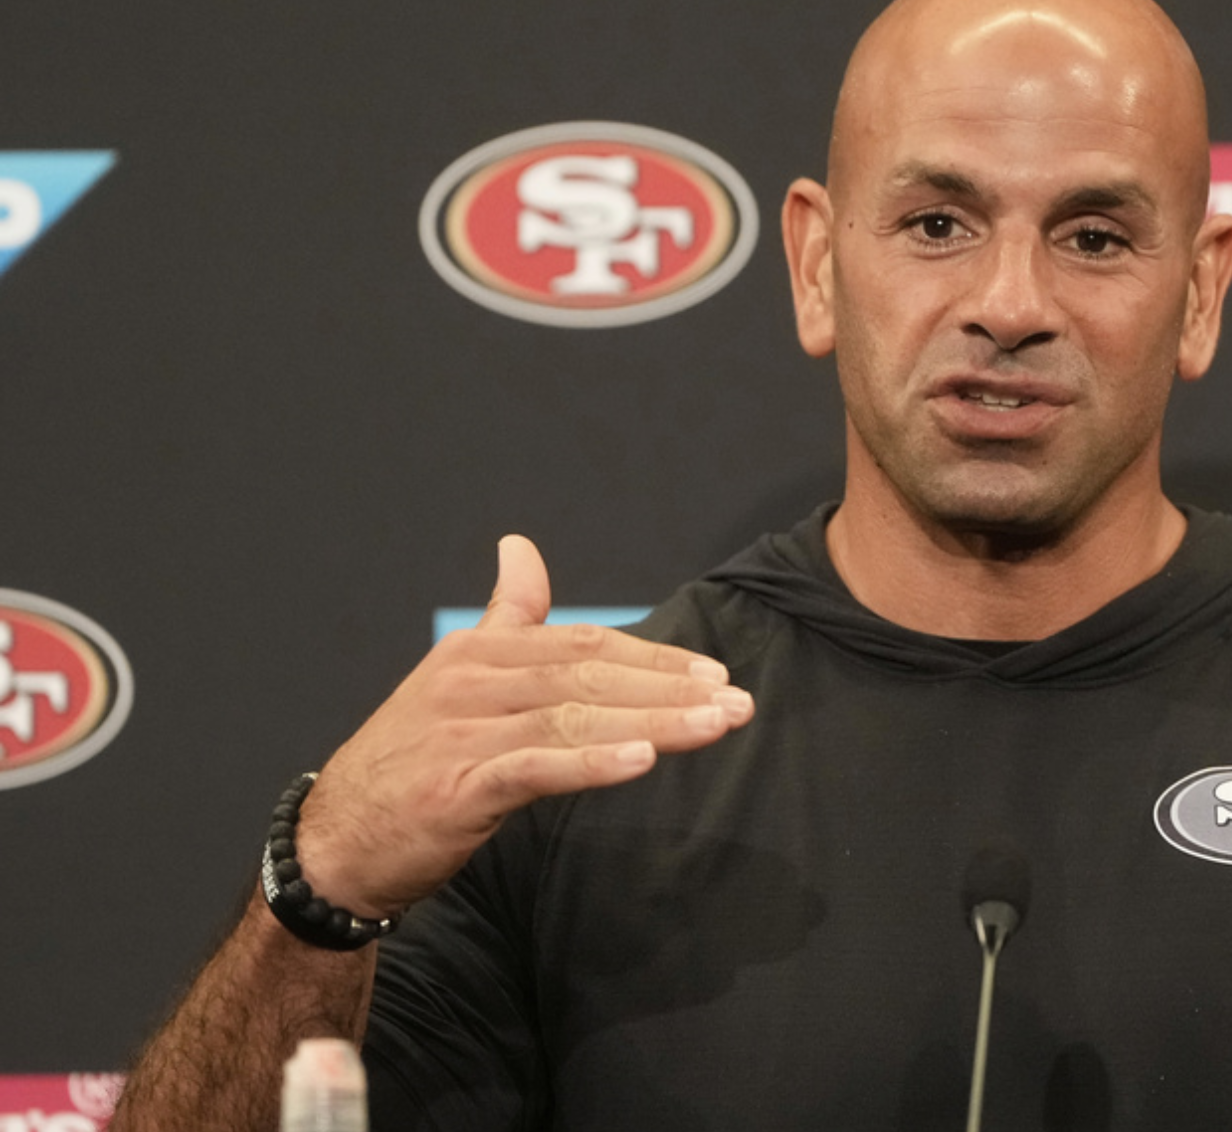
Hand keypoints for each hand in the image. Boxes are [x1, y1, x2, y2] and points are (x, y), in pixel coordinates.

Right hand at [292, 535, 752, 918]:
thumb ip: (505, 616)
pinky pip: (537, 767)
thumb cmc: (412, 761)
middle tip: (736, 702)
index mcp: (479, 650)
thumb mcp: (459, 679)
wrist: (336, 843)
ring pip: (576, 717)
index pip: (585, 643)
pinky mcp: (457, 787)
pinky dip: (593, 761)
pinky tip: (642, 760)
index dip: (655, 658)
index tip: (714, 674)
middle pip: (591, 675)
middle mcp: (471, 680)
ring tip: (714, 726)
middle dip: (671, 688)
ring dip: (654, 721)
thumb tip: (520, 547)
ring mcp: (463, 732)